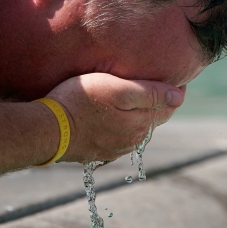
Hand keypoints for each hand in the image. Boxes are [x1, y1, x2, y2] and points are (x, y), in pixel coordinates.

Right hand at [47, 73, 184, 162]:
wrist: (46, 130)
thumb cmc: (80, 102)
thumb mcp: (117, 89)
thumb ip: (150, 93)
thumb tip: (179, 96)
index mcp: (141, 124)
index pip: (168, 107)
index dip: (174, 90)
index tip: (176, 76)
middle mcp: (132, 140)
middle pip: (153, 118)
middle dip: (158, 102)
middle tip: (157, 82)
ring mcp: (114, 149)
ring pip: (136, 129)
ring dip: (139, 114)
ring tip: (135, 96)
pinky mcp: (97, 152)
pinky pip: (118, 137)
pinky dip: (122, 125)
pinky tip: (114, 116)